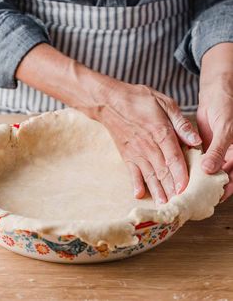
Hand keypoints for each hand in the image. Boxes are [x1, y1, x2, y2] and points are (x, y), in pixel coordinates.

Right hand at [92, 79, 200, 204]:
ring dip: (158, 191)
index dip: (181, 175)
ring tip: (164, 205)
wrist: (109, 101)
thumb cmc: (138, 99)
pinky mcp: (126, 155)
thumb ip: (180, 123)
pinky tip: (139, 195)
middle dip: (172, 189)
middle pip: (163, 171)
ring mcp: (136, 153)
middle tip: (179, 204)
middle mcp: (148, 146)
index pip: (174, 158)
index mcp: (160, 132)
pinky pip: (132, 172)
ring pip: (150, 176)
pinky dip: (135, 184)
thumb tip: (195, 140)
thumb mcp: (164, 103)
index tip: (186, 189)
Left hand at [198, 43, 232, 201]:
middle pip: (220, 178)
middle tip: (196, 199)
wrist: (216, 95)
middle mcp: (229, 157)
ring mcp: (216, 153)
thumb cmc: (227, 109)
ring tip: (188, 190)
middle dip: (209, 188)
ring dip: (200, 180)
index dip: (226, 189)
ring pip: (209, 171)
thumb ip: (218, 150)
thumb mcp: (225, 130)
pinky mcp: (205, 149)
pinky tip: (184, 174)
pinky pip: (200, 161)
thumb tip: (209, 170)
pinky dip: (194, 167)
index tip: (214, 199)